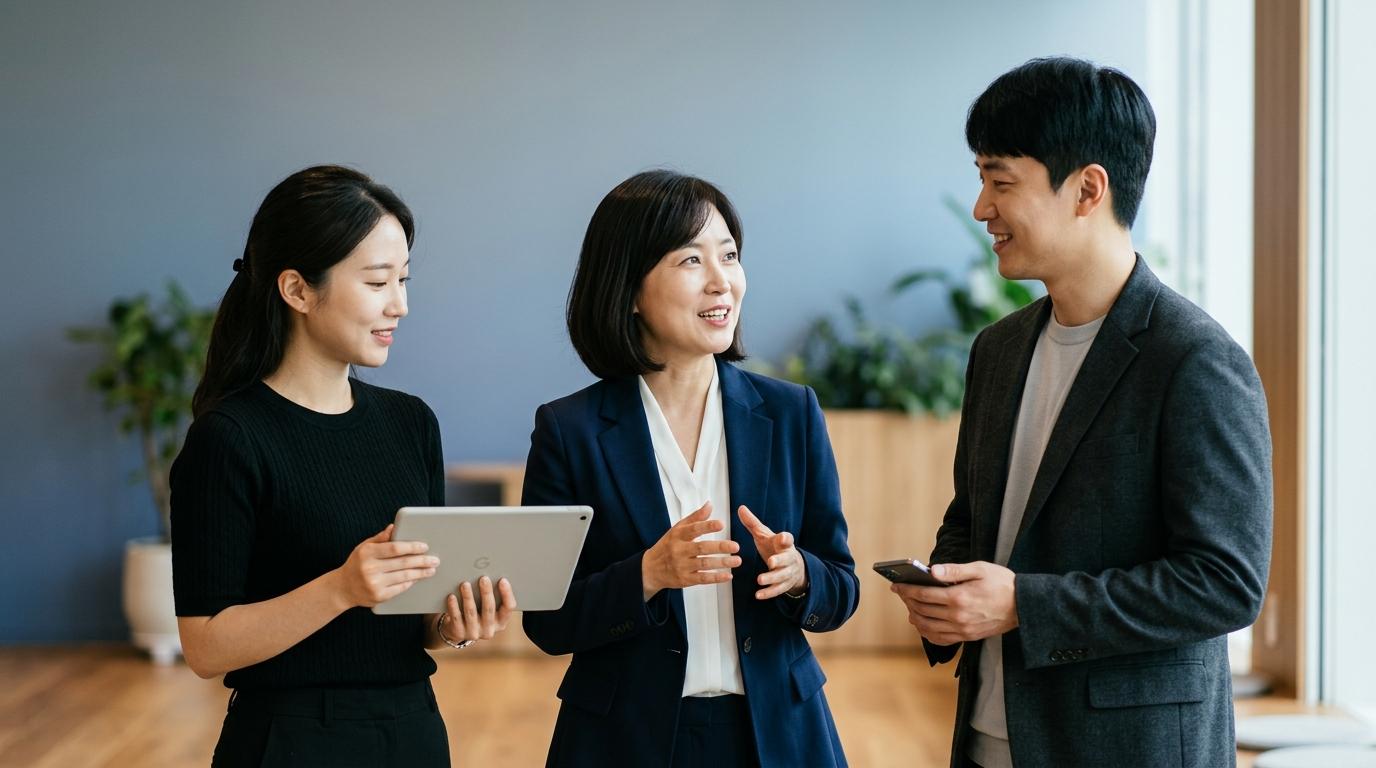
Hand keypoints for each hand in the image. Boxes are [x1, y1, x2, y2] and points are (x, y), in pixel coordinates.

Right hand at [333, 524, 438, 608]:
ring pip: (404, 576)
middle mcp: (370, 568)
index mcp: (367, 553)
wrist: (342, 589)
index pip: (394, 548)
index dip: (412, 547)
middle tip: (435, 559)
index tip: (424, 547)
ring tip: (432, 569)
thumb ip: (380, 538)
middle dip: (422, 561)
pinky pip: (400, 588)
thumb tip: (394, 527)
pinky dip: (411, 582)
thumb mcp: (363, 547)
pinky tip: (418, 578)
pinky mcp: (379, 596)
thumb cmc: (357, 564)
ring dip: (421, 573)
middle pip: (403, 563)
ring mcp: (374, 584)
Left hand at [439, 576, 516, 641]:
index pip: (508, 607)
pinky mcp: (459, 632)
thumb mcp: (487, 608)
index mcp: (501, 621)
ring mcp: (474, 632)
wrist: (457, 630)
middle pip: (489, 609)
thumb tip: (489, 576)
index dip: (507, 594)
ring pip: (471, 612)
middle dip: (486, 592)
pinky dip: (454, 606)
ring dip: (468, 597)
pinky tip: (452, 596)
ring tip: (465, 584)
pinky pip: (456, 618)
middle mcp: (489, 629)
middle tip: (483, 578)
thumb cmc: (476, 612)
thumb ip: (491, 596)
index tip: (503, 580)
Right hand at [641, 501, 741, 599]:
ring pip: (704, 564)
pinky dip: (716, 578)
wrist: (651, 569)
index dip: (707, 526)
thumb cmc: (667, 546)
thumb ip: (695, 518)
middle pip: (701, 548)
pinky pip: (702, 578)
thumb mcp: (677, 529)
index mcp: (678, 536)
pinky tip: (728, 575)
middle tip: (736, 546)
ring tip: (737, 560)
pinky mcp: (685, 579)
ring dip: (722, 563)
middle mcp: (679, 550)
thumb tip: (709, 505)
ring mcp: (682, 566)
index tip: (721, 524)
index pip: (693, 529)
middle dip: (720, 547)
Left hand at [737, 505, 806, 599]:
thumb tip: (740, 508)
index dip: (786, 539)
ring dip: (772, 579)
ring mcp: (788, 572)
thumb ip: (753, 523)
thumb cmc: (775, 547)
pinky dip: (769, 593)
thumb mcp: (764, 535)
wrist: (793, 565)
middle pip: (786, 559)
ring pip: (782, 576)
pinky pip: (778, 590)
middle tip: (771, 561)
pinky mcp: (785, 584)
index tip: (783, 538)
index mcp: (785, 543)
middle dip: (779, 560)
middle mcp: (789, 557)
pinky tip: (758, 595)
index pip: (788, 539)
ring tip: (759, 580)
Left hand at [890, 561, 1017, 644]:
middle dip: (908, 601)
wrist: (1023, 606)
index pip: (924, 595)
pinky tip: (923, 626)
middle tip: (902, 593)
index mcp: (959, 597)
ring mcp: (962, 629)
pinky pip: (941, 639)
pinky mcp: (967, 637)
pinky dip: (928, 634)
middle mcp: (958, 616)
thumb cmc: (1002, 584)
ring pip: (929, 627)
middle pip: (923, 611)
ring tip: (910, 609)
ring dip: (915, 618)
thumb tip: (932, 571)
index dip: (907, 590)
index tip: (897, 585)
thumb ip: (954, 571)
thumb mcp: (979, 569)